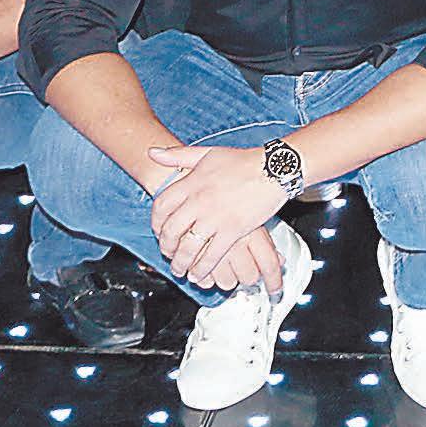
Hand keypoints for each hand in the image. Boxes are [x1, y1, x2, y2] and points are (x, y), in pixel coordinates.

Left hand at [147, 144, 287, 286]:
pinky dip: (203, 268)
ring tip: (180, 269)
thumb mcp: (207, 153)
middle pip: (172, 230)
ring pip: (189, 247)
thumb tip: (152, 152)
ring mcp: (216, 217)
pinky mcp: (233, 230)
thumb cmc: (242, 161)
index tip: (158, 230)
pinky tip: (199, 274)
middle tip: (167, 254)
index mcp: (192, 182)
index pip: (161, 205)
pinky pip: (212, 255)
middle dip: (166, 247)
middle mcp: (200, 200)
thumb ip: (178, 155)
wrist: (273, 169)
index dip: (155, 222)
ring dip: (181, 263)